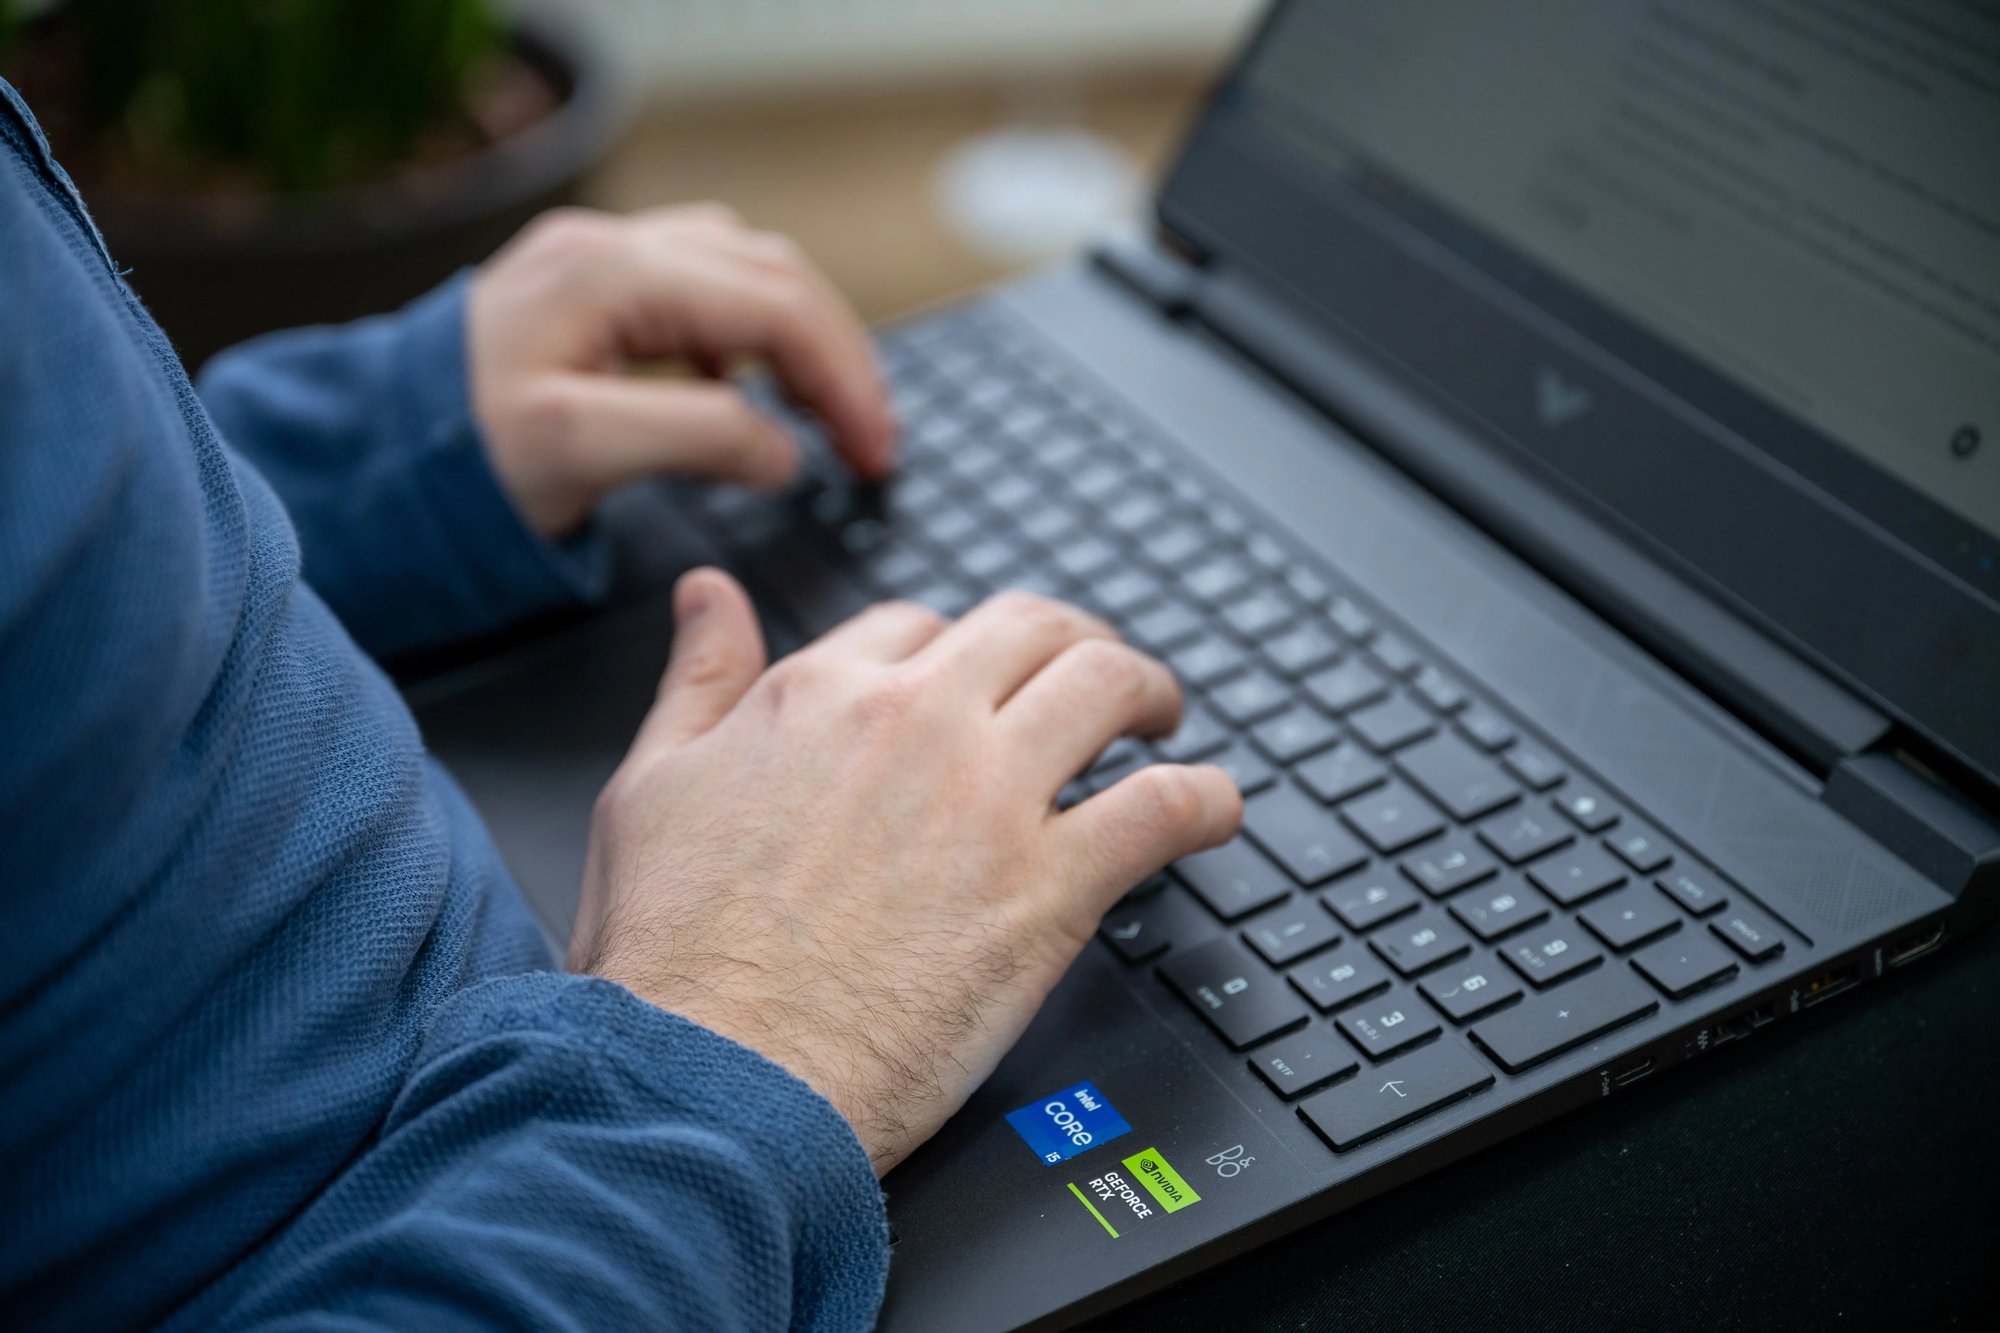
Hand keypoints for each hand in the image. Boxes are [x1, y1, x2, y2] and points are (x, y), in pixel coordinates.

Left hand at [466, 204, 896, 537]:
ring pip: (744, 271)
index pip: (774, 308)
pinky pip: (700, 289)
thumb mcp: (578, 454)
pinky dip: (748, 335)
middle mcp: (611, 249)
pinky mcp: (588, 291)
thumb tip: (786, 452)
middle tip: (873, 441)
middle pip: (773, 277)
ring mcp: (599, 262)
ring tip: (829, 414)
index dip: (843, 379)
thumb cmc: (453, 458)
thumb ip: (697, 441)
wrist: (361, 455)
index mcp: (614, 276)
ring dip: (801, 337)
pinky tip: (746, 391)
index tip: (877, 452)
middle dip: (837, 357)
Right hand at [570, 571, 1241, 1173]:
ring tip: (1162, 717)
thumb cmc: (671, 956)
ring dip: (1149, 689)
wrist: (712, 1077)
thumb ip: (698, 680)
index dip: (953, 649)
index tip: (971, 685)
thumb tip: (712, 596)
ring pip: (1108, 684)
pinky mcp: (1048, 887)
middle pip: (1031, 628)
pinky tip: (1211, 808)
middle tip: (1092, 676)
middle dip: (1071, 638)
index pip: (917, 625)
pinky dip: (1206, 798)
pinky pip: (1164, 806)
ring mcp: (990, 798)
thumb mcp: (649, 786)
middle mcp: (916, 724)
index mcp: (822, 695)